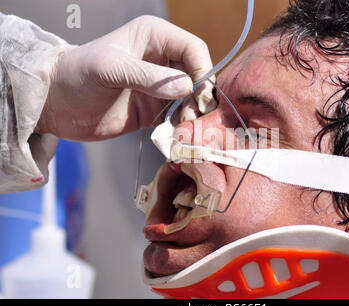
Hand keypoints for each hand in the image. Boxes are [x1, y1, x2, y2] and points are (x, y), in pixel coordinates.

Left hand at [36, 15, 215, 140]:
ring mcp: (159, 87)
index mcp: (154, 37)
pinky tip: (178, 134)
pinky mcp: (155, 109)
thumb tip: (186, 88)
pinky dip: (183, 126)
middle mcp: (162, 60)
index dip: (202, 70)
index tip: (199, 94)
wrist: (55, 105)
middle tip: (195, 116)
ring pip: (192, 99)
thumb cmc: (76, 75)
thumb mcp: (110, 69)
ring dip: (194, 114)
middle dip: (200, 96)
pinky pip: (179, 117)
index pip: (193, 49)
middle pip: (197, 76)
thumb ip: (148, 77)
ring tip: (185, 127)